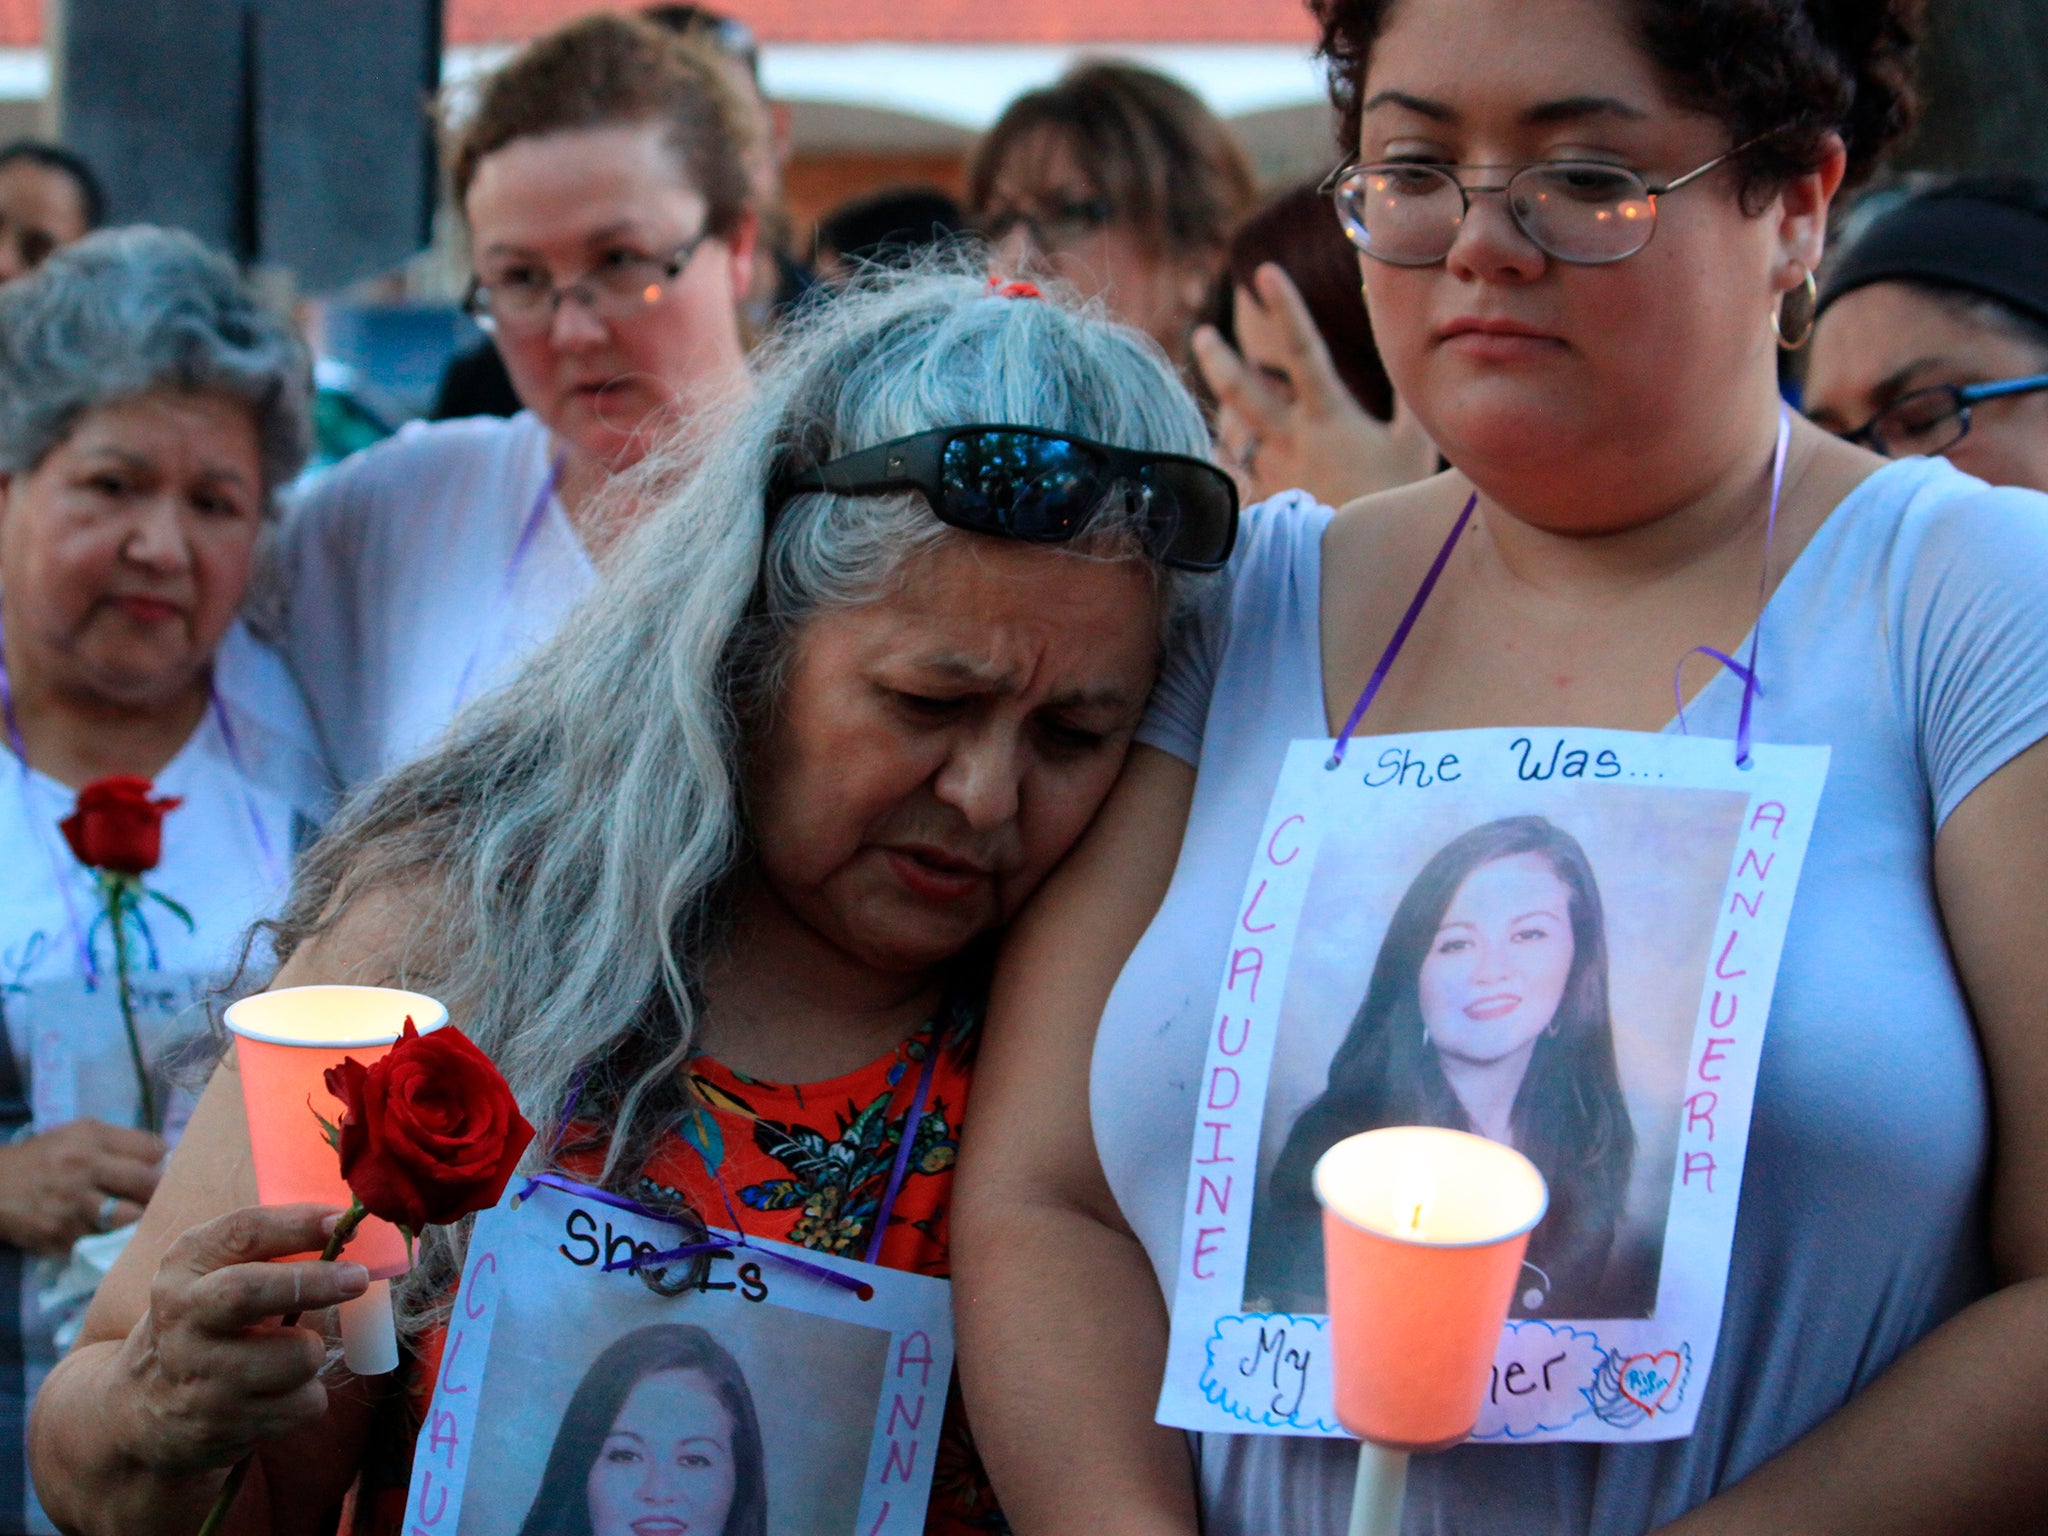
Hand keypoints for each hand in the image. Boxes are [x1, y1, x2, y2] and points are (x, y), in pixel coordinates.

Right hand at [0, 1119, 163, 1254]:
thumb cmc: (42, 1157)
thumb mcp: (77, 1134)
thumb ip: (119, 1142)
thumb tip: (163, 1156)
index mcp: (90, 1140)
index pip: (150, 1150)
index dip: (162, 1162)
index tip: (161, 1170)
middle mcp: (82, 1169)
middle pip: (146, 1183)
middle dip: (157, 1192)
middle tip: (155, 1197)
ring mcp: (70, 1206)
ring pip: (127, 1218)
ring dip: (135, 1219)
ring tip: (131, 1216)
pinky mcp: (58, 1236)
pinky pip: (99, 1242)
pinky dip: (105, 1238)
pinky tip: (102, 1232)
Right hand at [112, 1204, 367, 1476]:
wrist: (141, 1410)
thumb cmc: (207, 1324)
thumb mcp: (214, 1274)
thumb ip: (271, 1251)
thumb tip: (351, 1235)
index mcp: (184, 1266)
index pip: (242, 1232)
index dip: (298, 1223)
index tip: (342, 1220)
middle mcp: (182, 1317)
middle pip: (247, 1292)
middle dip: (314, 1282)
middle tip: (358, 1277)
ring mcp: (198, 1375)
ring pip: (298, 1355)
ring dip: (313, 1352)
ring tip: (288, 1355)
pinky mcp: (219, 1425)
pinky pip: (303, 1404)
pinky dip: (307, 1398)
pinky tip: (276, 1395)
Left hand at [1193, 262, 1437, 508]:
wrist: (1372, 560)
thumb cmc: (1396, 498)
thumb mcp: (1413, 441)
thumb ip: (1407, 394)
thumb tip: (1411, 344)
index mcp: (1327, 416)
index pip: (1302, 348)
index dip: (1285, 307)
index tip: (1265, 270)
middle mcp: (1289, 440)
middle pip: (1241, 390)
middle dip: (1219, 358)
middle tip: (1202, 334)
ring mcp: (1269, 473)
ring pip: (1229, 434)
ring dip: (1216, 417)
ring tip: (1202, 404)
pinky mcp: (1261, 503)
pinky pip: (1228, 479)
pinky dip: (1218, 467)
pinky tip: (1202, 461)